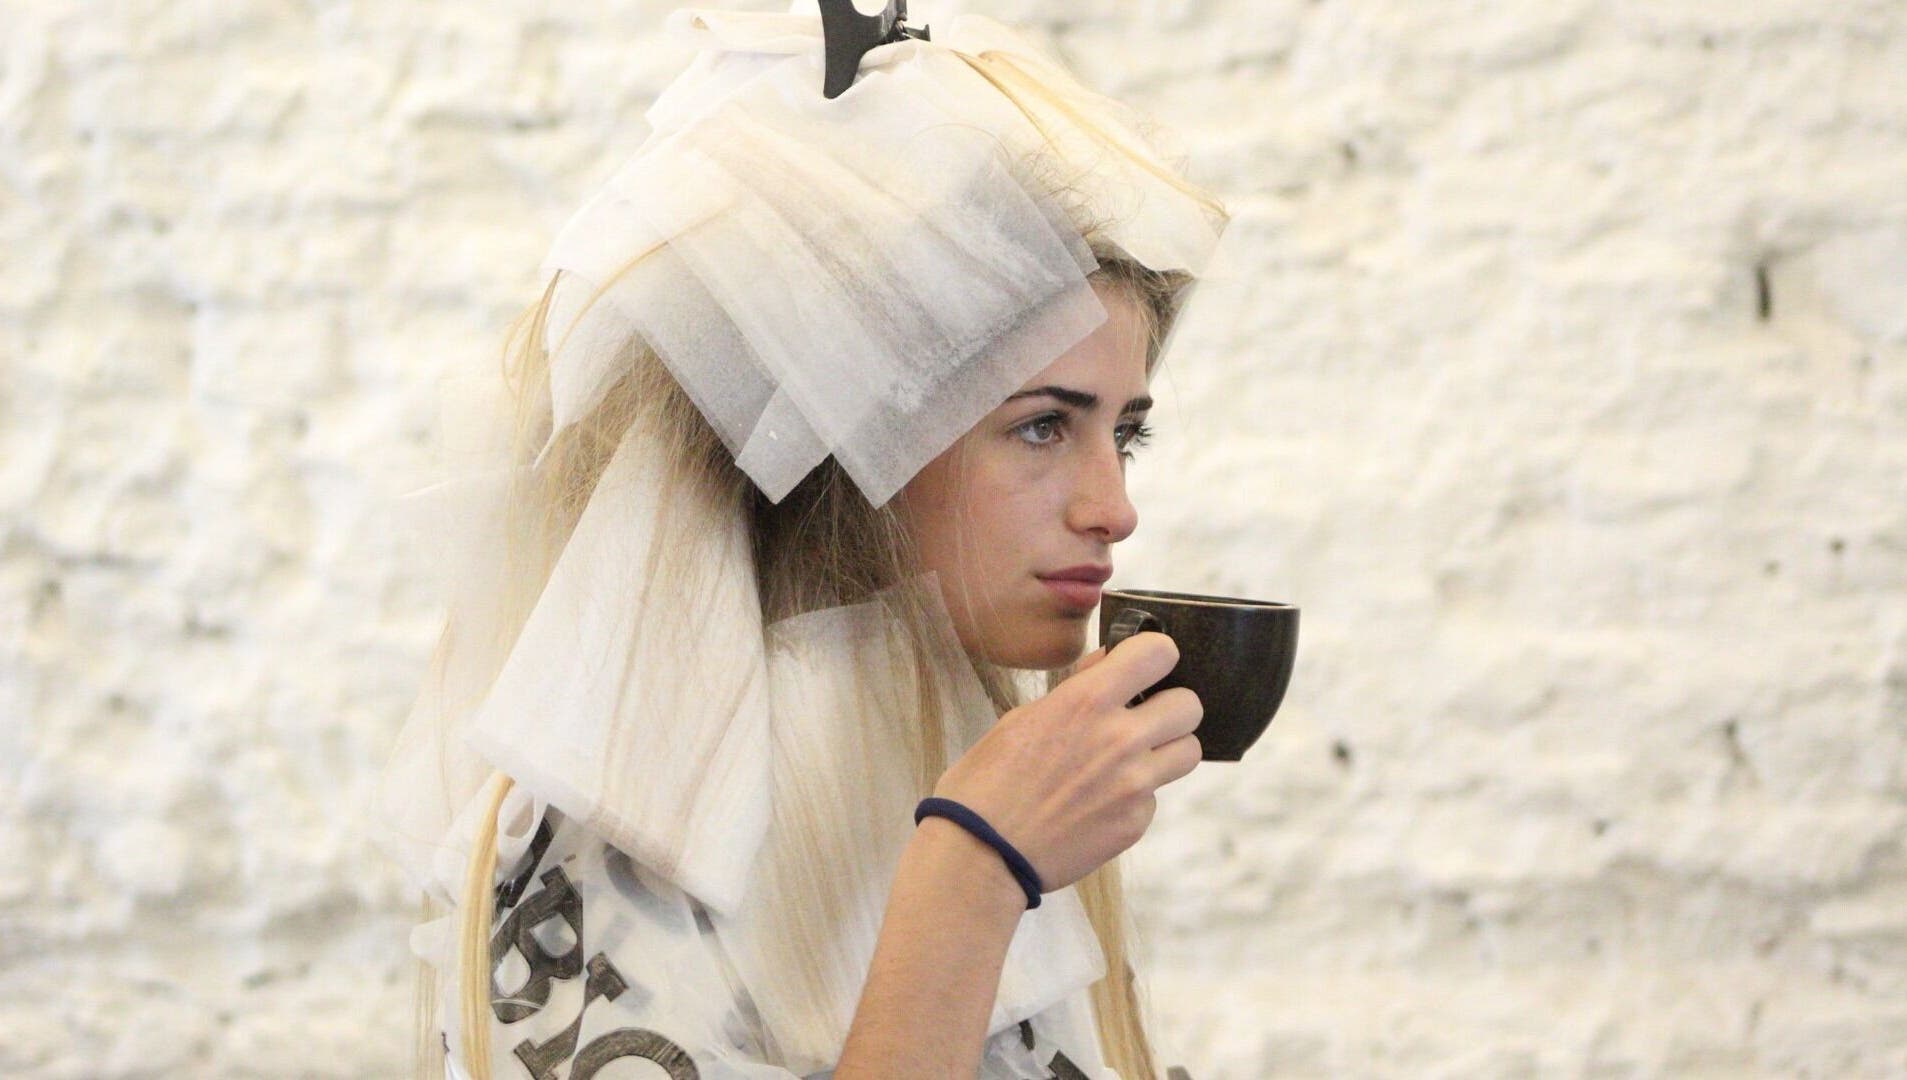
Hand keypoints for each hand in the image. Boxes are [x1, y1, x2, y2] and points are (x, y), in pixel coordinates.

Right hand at [930, 632, 1201, 893]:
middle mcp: (1121, 740)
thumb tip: (1106, 664)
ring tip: (1132, 759)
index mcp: (1087, 702)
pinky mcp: (1135, 824)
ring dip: (1166, 749)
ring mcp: (1134, 786)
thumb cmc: (987, 783)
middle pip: (1189, 705)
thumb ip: (1076, 689)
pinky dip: (1136, 796)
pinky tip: (1100, 803)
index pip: (1159, 653)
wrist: (980, 855)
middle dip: (1169, 707)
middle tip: (1143, 717)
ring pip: (1189, 751)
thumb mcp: (1021, 719)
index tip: (1144, 666)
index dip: (1155, 656)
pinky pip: (1156, 797)